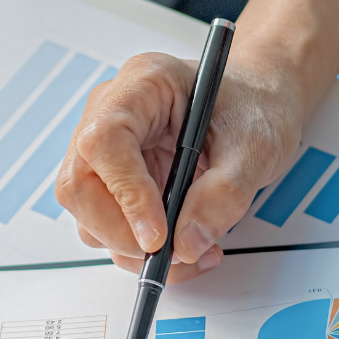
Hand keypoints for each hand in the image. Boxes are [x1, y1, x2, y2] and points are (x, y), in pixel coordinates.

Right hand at [53, 54, 306, 280]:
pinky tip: (184, 244)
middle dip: (122, 233)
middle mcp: (110, 115)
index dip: (125, 193)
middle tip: (174, 253)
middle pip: (80, 185)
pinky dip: (142, 251)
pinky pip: (108, 230)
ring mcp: (107, 153)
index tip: (158, 235)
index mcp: (142, 85)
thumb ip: (225, 194)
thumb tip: (186, 243)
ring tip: (193, 250)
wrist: (259, 109)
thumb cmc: (254, 109)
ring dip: (134, 249)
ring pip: (89, 216)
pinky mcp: (113, 185)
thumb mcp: (255, 147)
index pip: (105, 141)